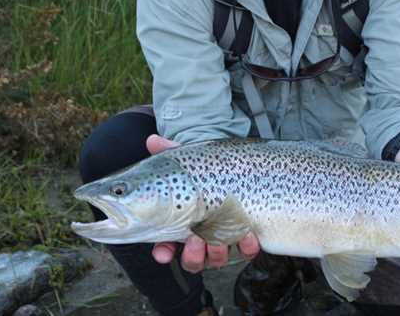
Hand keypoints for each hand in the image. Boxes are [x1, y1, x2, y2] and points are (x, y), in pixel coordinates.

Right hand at [146, 135, 259, 272]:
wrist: (242, 168)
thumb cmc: (207, 171)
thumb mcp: (189, 161)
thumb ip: (169, 152)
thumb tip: (151, 140)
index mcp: (181, 225)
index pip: (166, 247)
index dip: (163, 252)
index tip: (162, 253)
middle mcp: (201, 237)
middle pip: (192, 259)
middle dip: (192, 255)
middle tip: (194, 240)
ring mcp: (224, 240)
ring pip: (217, 259)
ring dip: (217, 252)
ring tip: (219, 238)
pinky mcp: (247, 238)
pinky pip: (247, 251)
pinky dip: (247, 245)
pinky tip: (248, 233)